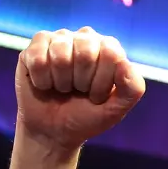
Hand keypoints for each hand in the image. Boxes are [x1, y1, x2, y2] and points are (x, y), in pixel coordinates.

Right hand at [16, 28, 145, 152]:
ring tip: (63, 88)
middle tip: (79, 91)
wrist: (54, 131)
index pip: (111, 54)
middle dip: (81, 82)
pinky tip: (45, 84)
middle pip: (86, 53)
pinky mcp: (35, 45)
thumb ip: (132, 88)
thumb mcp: (116, 109)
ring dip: (61, 82)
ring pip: (60, 56)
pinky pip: (37, 60)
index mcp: (109, 49)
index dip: (101, 82)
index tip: (97, 95)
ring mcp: (59, 39)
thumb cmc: (87, 116)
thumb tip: (124, 62)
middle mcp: (85, 38)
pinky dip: (42, 81)